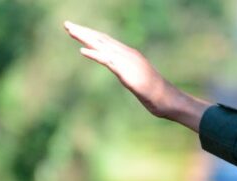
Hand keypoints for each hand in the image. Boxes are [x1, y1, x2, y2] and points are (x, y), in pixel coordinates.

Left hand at [64, 21, 209, 130]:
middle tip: (67, 24)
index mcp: (130, 56)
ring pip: (102, 46)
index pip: (107, 42)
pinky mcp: (127, 72)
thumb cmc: (157, 95)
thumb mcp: (140, 82)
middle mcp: (128, 54)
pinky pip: (108, 61)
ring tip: (69, 30)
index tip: (77, 31)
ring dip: (84, 37)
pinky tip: (82, 51)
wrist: (169, 100)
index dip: (91, 35)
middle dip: (84, 32)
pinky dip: (94, 55)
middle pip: (102, 39)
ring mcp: (127, 62)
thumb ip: (131, 76)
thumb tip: (127, 77)